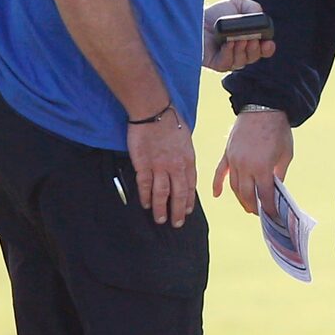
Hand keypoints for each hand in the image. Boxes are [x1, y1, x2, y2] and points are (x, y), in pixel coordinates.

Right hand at [128, 110, 196, 225]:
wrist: (155, 111)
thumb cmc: (171, 121)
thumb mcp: (186, 140)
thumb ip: (185, 156)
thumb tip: (184, 167)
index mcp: (188, 160)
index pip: (190, 185)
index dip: (188, 200)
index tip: (187, 211)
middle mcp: (176, 166)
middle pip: (178, 193)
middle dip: (177, 210)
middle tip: (176, 223)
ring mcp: (159, 166)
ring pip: (162, 193)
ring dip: (161, 208)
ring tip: (160, 219)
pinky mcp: (143, 164)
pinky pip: (145, 184)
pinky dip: (145, 196)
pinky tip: (146, 204)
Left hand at [202, 0, 276, 72]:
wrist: (195, 16)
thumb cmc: (216, 12)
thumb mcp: (238, 4)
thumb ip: (253, 8)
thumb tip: (261, 17)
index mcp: (249, 41)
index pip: (263, 50)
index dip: (268, 49)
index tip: (268, 42)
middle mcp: (240, 52)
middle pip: (254, 57)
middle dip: (255, 49)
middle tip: (252, 39)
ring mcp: (229, 59)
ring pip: (242, 62)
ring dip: (242, 50)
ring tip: (238, 39)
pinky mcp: (216, 63)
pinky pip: (227, 64)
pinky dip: (230, 54)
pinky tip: (228, 44)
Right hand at [213, 108, 293, 217]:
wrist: (263, 107)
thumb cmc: (278, 131)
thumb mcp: (286, 154)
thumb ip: (279, 173)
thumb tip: (276, 189)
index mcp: (262, 168)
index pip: (264, 195)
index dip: (268, 208)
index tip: (272, 216)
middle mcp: (245, 167)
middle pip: (246, 194)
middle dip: (253, 206)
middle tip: (259, 213)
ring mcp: (233, 160)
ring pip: (233, 186)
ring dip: (240, 198)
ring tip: (247, 205)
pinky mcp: (227, 153)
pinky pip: (219, 173)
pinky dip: (217, 185)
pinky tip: (217, 195)